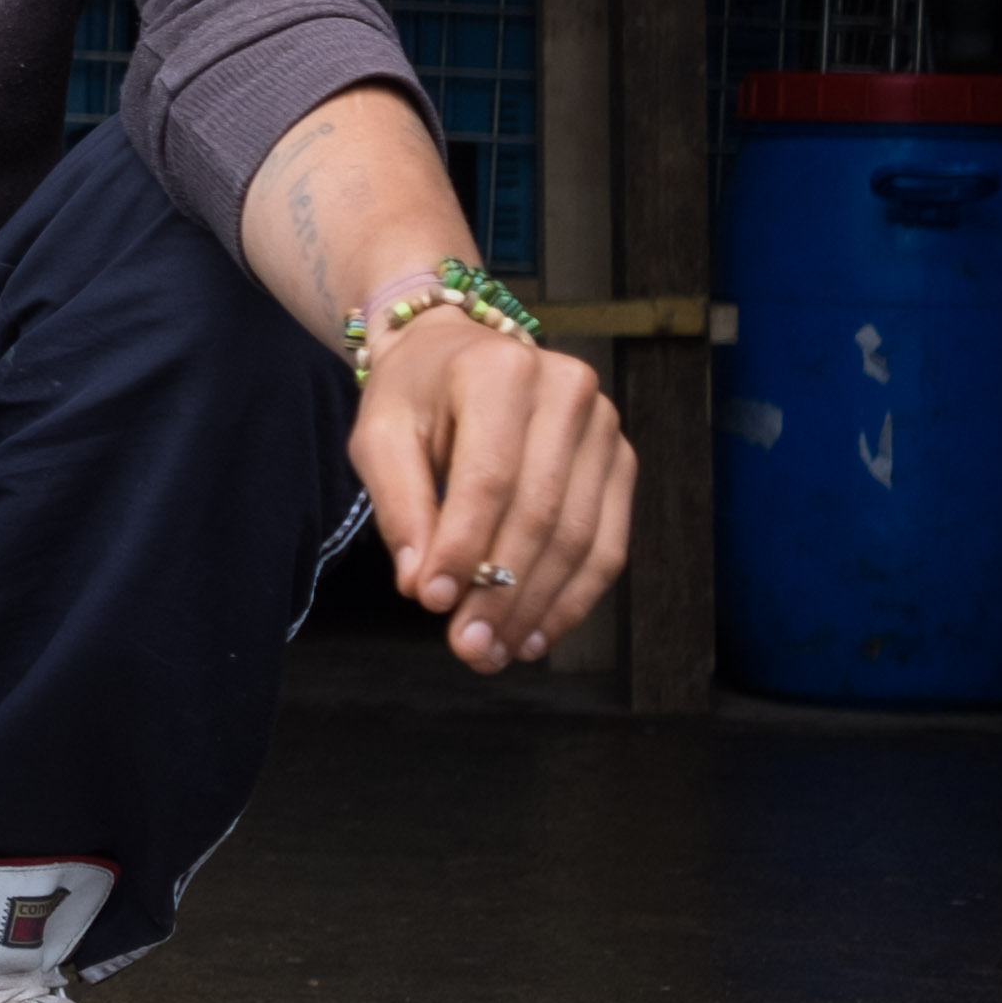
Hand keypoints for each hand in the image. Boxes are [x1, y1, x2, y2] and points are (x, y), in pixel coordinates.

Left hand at [351, 312, 633, 670]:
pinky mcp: (621, 459)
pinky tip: (537, 633)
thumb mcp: (380, 436)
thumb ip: (399, 504)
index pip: (488, 477)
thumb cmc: (413, 396)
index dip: (464, 546)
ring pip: (580, 536)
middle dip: (503, 590)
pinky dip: (574, 596)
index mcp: (500, 372)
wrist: (456, 351)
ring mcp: (604, 425)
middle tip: (469, 647)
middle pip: (540, 512)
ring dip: (539, 606)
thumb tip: (421, 584)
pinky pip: (607, 542)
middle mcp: (567, 391)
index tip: (433, 602)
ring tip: (498, 652)